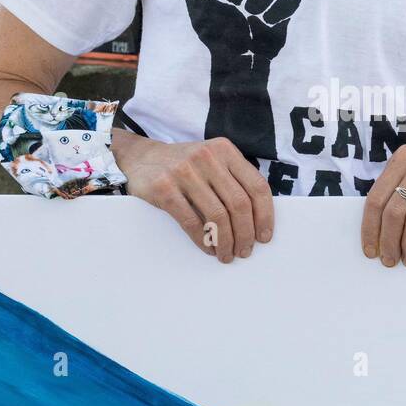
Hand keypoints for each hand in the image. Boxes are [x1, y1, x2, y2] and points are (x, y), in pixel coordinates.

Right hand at [112, 128, 273, 261]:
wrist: (140, 158)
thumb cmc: (185, 166)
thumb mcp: (212, 160)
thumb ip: (234, 179)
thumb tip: (258, 220)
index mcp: (225, 150)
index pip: (257, 186)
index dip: (265, 215)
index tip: (264, 236)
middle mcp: (207, 157)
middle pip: (239, 204)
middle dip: (245, 234)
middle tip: (245, 251)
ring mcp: (184, 172)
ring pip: (217, 216)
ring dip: (226, 242)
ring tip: (226, 255)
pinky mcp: (164, 188)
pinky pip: (191, 222)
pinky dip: (203, 240)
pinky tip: (209, 249)